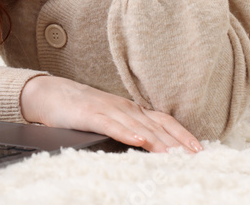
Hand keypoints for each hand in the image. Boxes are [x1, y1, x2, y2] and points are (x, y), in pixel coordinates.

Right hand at [20, 75, 202, 153]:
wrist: (50, 94)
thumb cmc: (81, 110)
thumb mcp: (110, 119)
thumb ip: (129, 130)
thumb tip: (151, 149)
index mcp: (131, 109)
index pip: (164, 121)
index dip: (182, 134)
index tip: (198, 149)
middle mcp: (124, 108)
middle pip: (156, 125)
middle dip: (176, 141)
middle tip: (193, 156)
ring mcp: (108, 110)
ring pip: (137, 126)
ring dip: (157, 141)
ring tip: (172, 155)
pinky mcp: (90, 115)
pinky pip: (111, 125)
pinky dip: (126, 133)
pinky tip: (138, 141)